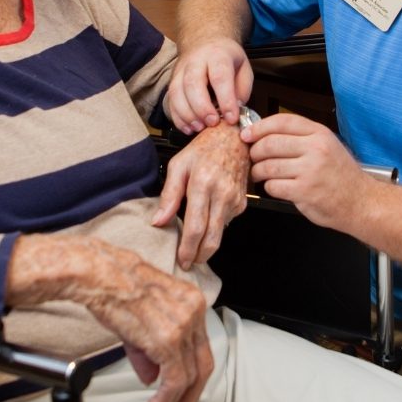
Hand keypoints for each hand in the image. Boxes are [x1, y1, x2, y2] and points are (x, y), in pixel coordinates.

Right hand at [7, 235, 213, 401]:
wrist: (101, 274)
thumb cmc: (116, 285)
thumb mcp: (141, 315)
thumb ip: (150, 349)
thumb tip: (152, 376)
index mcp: (191, 300)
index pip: (201, 346)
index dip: (194, 373)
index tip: (186, 390)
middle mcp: (193, 310)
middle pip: (202, 363)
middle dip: (192, 394)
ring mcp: (182, 325)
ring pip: (190, 375)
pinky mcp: (168, 340)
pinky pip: (174, 380)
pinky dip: (166, 400)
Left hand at [153, 122, 249, 268]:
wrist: (233, 138)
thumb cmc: (204, 149)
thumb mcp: (178, 165)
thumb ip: (169, 194)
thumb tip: (158, 221)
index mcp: (203, 184)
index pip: (196, 227)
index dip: (188, 249)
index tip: (181, 260)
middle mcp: (222, 194)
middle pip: (211, 239)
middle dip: (199, 256)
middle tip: (188, 262)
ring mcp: (234, 200)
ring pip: (220, 234)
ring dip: (207, 245)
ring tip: (194, 246)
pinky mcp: (242, 204)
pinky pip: (226, 223)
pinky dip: (215, 228)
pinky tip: (207, 221)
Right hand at [166, 39, 253, 133]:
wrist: (204, 41)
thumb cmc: (225, 57)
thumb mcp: (243, 68)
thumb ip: (242, 90)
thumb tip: (235, 111)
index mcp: (217, 55)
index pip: (220, 76)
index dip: (226, 99)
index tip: (231, 118)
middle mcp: (195, 61)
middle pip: (192, 83)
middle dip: (202, 107)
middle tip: (213, 123)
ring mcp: (180, 71)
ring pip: (176, 93)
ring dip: (187, 115)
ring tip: (199, 128)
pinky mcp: (172, 82)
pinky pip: (170, 101)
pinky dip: (177, 118)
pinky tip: (188, 128)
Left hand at [241, 113, 368, 230]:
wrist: (360, 202)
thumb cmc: (340, 175)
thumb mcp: (326, 145)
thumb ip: (299, 137)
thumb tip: (263, 133)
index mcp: (319, 134)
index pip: (281, 122)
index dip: (259, 127)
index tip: (247, 134)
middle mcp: (315, 149)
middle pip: (270, 143)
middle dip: (255, 151)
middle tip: (253, 157)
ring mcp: (310, 170)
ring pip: (268, 166)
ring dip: (258, 171)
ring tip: (260, 174)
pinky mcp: (305, 192)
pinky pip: (273, 186)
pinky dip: (269, 187)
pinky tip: (275, 187)